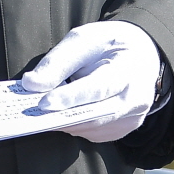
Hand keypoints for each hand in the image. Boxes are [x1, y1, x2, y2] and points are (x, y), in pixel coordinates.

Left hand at [17, 21, 161, 143]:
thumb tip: (31, 84)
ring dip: (64, 121)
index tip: (43, 103)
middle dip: (60, 114)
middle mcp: (136, 98)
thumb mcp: (84, 39)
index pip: (99, 87)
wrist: (143, 54)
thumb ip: (58, 61)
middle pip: (94, 114)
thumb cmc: (109, 44)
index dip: (70, 97)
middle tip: (30, 113)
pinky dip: (75, 125)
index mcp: (128, 68)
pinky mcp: (124, 129)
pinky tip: (63, 113)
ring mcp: (133, 118)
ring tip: (41, 111)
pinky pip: (94, 134)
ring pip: (91, 128)